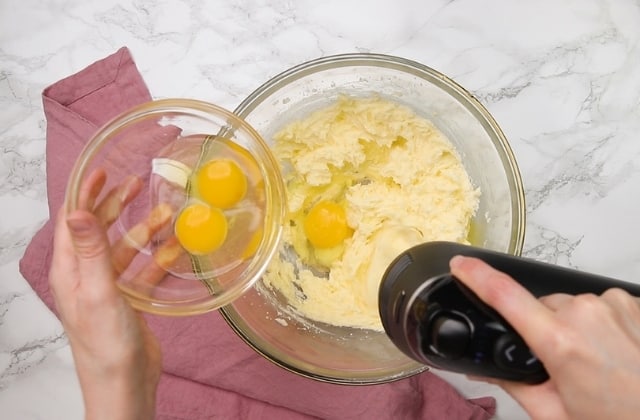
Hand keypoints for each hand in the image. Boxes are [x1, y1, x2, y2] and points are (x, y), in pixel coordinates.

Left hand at [49, 169, 167, 419]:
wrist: (124, 383)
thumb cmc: (106, 345)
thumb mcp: (98, 291)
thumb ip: (91, 250)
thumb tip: (77, 212)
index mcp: (70, 270)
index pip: (73, 221)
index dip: (86, 194)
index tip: (102, 171)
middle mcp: (86, 274)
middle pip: (100, 229)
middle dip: (118, 205)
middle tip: (138, 184)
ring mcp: (108, 286)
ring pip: (126, 248)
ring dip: (145, 230)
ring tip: (167, 214)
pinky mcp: (129, 299)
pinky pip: (144, 269)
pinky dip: (159, 256)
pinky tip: (177, 246)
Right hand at [450, 256, 639, 419]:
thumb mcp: (556, 413)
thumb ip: (514, 385)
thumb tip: (485, 371)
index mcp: (561, 343)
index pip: (505, 295)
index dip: (477, 275)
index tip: (461, 263)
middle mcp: (588, 314)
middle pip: (542, 306)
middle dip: (543, 330)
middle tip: (562, 366)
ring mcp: (615, 305)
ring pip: (572, 306)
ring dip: (574, 327)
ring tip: (595, 362)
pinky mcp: (635, 303)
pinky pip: (602, 305)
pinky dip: (601, 324)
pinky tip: (615, 352)